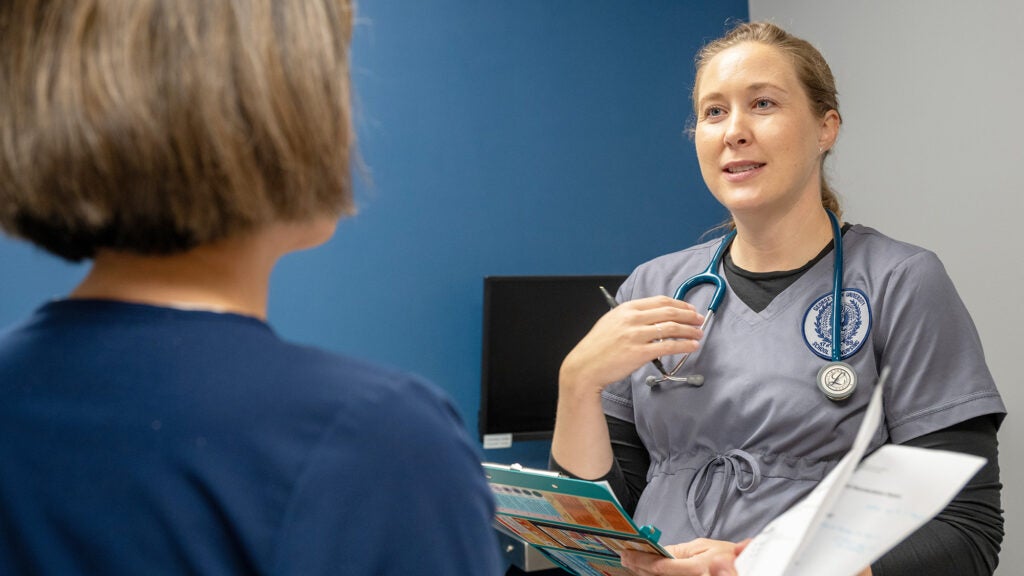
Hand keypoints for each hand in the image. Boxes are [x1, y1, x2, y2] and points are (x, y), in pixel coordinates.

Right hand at [559, 295, 704, 394]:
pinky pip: (667, 346)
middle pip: (669, 312)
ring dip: (689, 330)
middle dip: (689, 316)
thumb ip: (631, 316)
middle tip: (699, 320)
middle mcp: (632, 319)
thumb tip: (653, 316)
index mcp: (627, 309)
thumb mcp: (611, 322)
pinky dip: (683, 345)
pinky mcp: (639, 353)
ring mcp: (636, 335)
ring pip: (671, 328)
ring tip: (698, 334)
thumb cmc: (597, 347)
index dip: (680, 305)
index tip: (689, 309)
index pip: (660, 301)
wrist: (585, 367)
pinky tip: (691, 346)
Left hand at [620, 538, 742, 575]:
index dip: (640, 560)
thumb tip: (659, 551)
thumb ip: (680, 551)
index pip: (660, 566)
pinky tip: (646, 572)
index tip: (626, 554)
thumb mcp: (703, 546)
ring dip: (644, 574)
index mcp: (697, 567)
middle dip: (638, 568)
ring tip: (633, 565)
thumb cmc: (727, 555)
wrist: (744, 568)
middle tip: (625, 559)